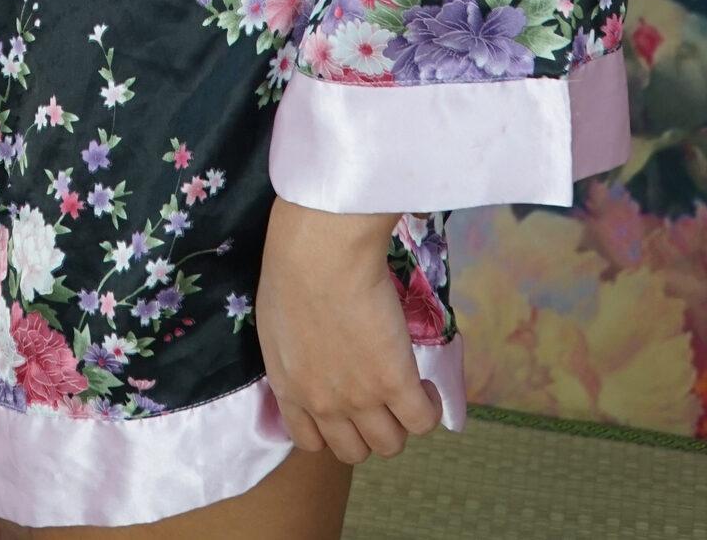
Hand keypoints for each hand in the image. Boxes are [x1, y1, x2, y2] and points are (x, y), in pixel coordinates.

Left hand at [255, 197, 442, 466]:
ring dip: (401, 424)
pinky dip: (430, 409)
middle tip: (379, 397)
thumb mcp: (276, 323)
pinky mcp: (396, 382)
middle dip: (367, 430)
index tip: (344, 407)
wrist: (318, 253)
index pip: (310, 442)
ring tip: (407, 392)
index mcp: (290, 389)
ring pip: (390, 445)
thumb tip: (308, 354)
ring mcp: (362, 399)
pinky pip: (423, 421)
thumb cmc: (290, 269)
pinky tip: (427, 386)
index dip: (332, 430)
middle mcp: (324, 405)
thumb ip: (290, 354)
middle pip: (354, 451)